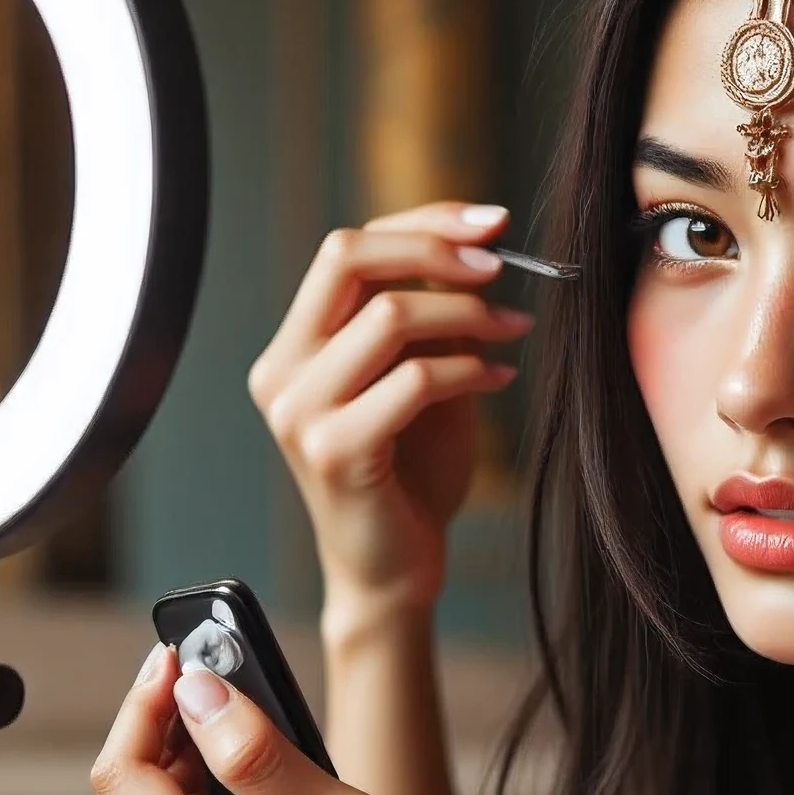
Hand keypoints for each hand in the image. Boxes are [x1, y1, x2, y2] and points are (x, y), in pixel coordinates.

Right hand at [247, 203, 533, 627]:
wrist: (392, 573)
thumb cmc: (410, 478)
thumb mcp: (422, 381)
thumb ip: (431, 321)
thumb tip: (477, 248)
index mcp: (294, 346)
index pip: (347, 247)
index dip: (422, 221)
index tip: (491, 222)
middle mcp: (280, 370)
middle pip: (348, 256)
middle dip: (435, 248)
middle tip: (501, 263)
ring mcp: (298, 411)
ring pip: (387, 315)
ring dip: (466, 313)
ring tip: (512, 330)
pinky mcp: (334, 451)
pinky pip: (413, 379)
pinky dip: (469, 370)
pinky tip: (501, 380)